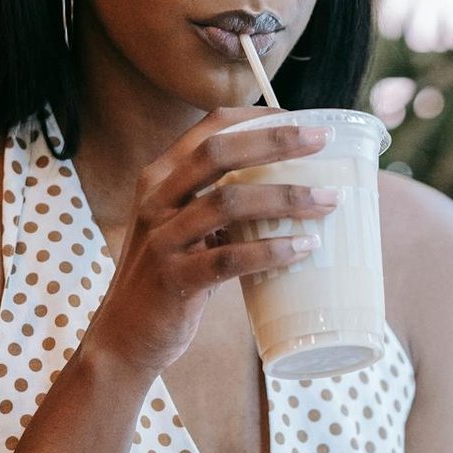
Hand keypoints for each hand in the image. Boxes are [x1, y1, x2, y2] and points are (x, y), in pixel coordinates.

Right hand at [86, 109, 335, 378]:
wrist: (125, 335)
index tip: (302, 121)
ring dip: (284, 198)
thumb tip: (293, 186)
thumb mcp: (186, 226)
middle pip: (217, 152)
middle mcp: (156, 199)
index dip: (257, 118)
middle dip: (275, 141)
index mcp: (160, 177)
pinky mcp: (174, 279)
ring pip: (227, 202)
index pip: (209, 128)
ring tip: (327, 201)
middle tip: (323, 141)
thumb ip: (221, 204)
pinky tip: (303, 248)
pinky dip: (270, 251)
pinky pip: (228, 258)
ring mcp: (162, 238)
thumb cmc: (170, 275)